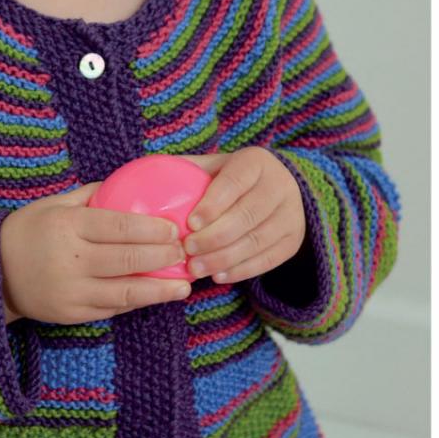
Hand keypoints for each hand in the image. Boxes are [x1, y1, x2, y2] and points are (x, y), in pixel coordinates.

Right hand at [0, 183, 189, 325]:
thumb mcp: (53, 204)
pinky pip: (111, 308)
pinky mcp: (71, 314)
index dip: (151, 229)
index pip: (118, 227)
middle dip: (163, 256)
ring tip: (184, 285)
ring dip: (160, 289)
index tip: (174, 229)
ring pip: (125, 291)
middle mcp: (70, 259)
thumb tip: (128, 183)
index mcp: (67, 226)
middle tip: (186, 253)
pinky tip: (155, 296)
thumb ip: (89, 195)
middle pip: (128, 258)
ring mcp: (71, 290)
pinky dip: (136, 302)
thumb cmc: (27, 231)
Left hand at [179, 147, 306, 284]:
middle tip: (187, 250)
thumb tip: (145, 175)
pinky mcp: (293, 240)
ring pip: (258, 240)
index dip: (214, 203)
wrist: (276, 189)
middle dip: (215, 237)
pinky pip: (269, 260)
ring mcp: (292, 215)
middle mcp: (280, 185)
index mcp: (256, 162)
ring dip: (224, 258)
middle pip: (248, 215)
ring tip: (196, 268)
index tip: (190, 222)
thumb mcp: (214, 166)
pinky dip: (241, 270)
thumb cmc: (231, 179)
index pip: (235, 181)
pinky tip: (218, 276)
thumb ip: (187, 170)